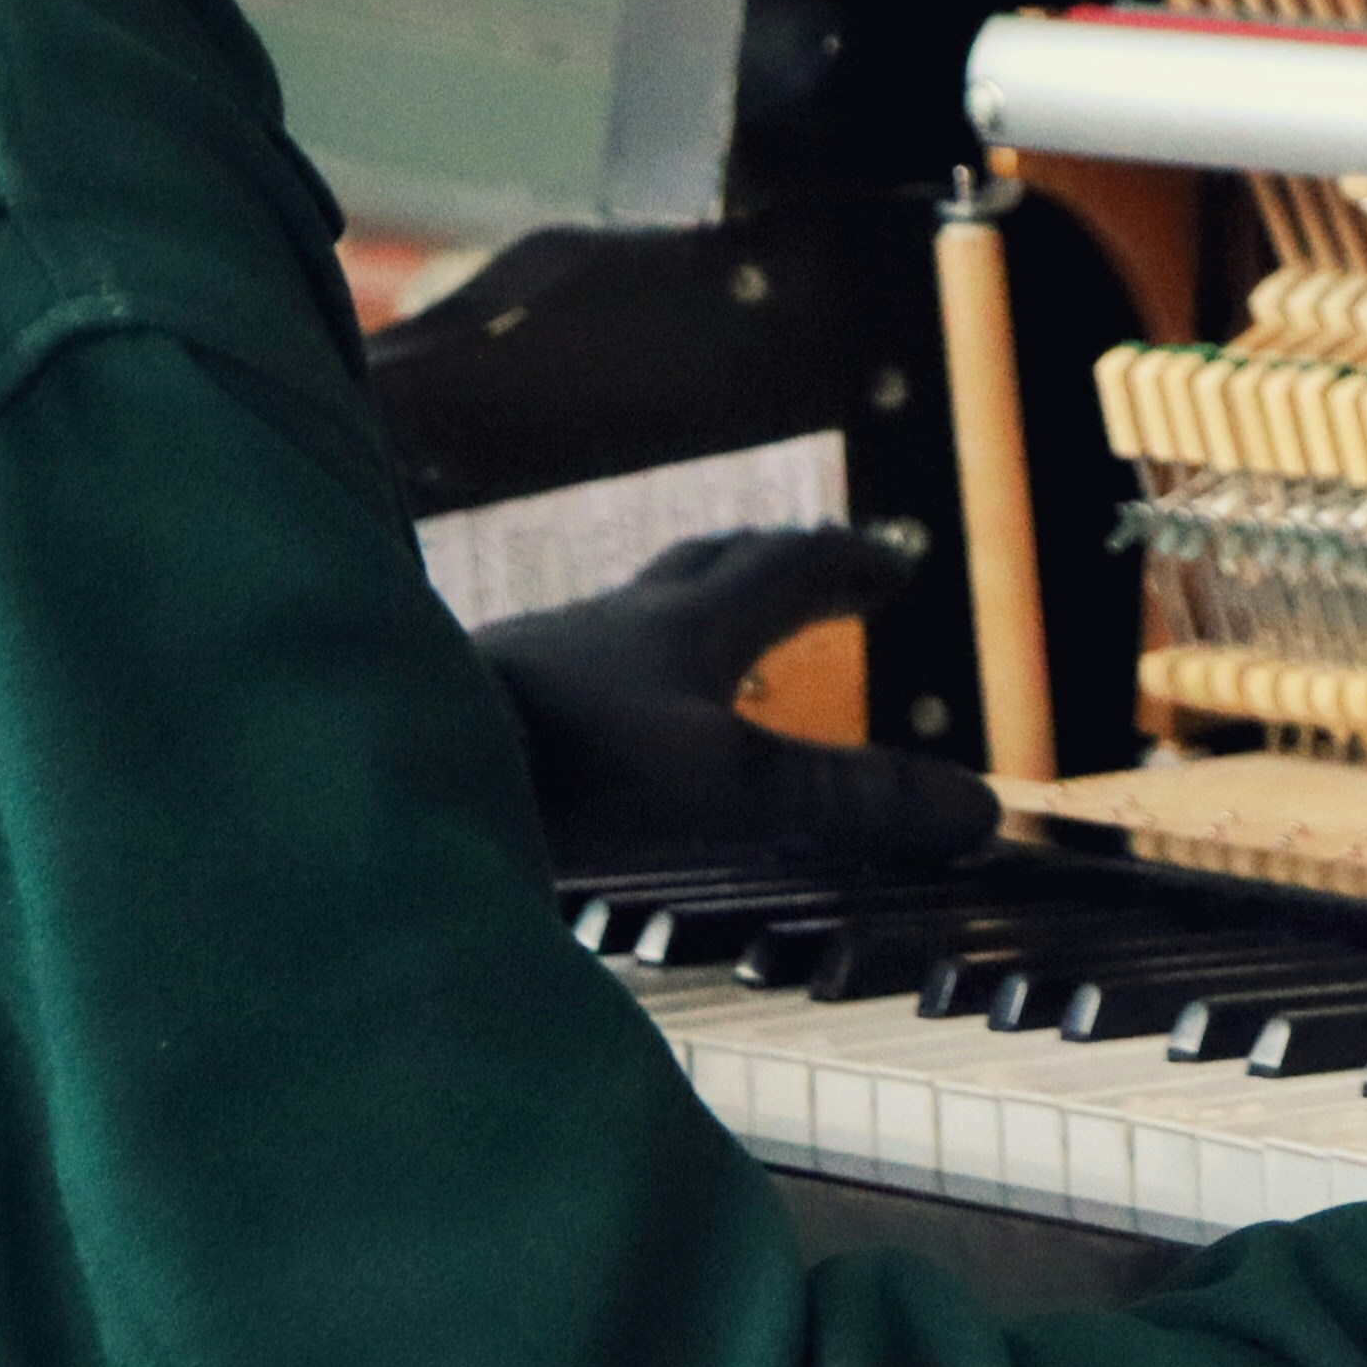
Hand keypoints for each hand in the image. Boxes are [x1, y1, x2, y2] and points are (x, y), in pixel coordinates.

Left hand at [469, 527, 996, 883]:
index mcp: (684, 624)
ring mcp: (538, 661)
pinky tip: (591, 725)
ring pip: (626, 619)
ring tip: (705, 649)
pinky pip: (562, 675)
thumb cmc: (565, 761)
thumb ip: (844, 799)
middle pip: (705, 569)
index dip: (847, 563)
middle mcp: (611, 625)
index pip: (786, 567)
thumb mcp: (728, 786)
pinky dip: (605, 683)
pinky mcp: (478, 707)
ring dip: (682, 620)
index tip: (893, 560)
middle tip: (811, 567)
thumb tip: (981, 807)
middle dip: (770, 564)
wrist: (385, 758)